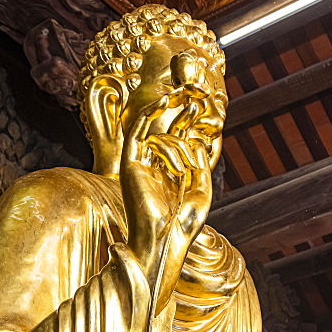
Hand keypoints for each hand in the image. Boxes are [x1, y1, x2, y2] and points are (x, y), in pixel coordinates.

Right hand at [120, 86, 211, 309]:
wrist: (164, 241)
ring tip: (184, 173)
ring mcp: (141, 166)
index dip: (187, 121)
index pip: (178, 141)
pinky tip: (164, 104)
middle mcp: (154, 168)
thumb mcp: (202, 188)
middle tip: (193, 90)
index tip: (200, 104)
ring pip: (161, 137)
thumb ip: (200, 162)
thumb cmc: (182, 223)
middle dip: (181, 112)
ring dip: (178, 150)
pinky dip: (151, 119)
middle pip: (169, 133)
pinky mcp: (129, 164)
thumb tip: (194, 138)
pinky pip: (139, 133)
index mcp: (170, 175)